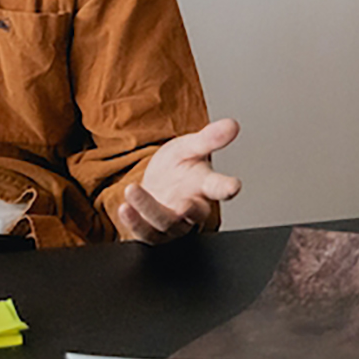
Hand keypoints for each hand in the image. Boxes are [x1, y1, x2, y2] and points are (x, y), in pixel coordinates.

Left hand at [115, 118, 241, 242]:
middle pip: (194, 213)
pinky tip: (125, 208)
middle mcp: (192, 209)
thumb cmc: (177, 168)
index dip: (227, 187)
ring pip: (165, 222)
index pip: (219, 188)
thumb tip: (232, 124)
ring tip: (133, 190)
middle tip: (184, 204)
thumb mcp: (189, 147)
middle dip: (189, 211)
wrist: (156, 184)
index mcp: (206, 187)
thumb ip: (209, 138)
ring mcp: (173, 224)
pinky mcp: (153, 233)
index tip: (233, 186)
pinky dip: (133, 222)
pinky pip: (144, 232)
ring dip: (149, 208)